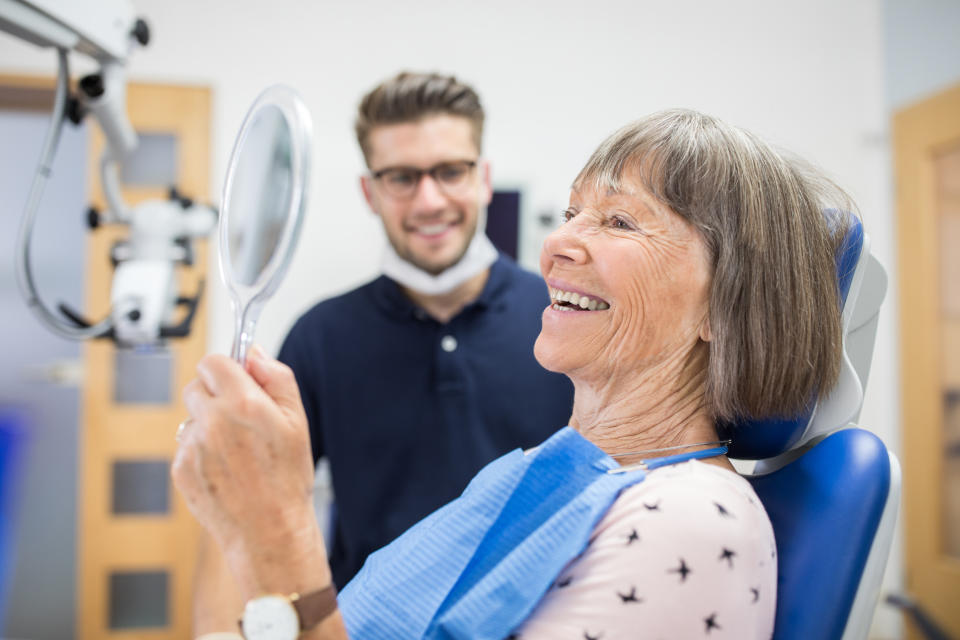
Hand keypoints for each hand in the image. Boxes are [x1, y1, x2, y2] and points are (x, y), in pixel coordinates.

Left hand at [172, 346, 328, 596]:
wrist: (269, 533)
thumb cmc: (287, 479)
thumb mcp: (297, 421)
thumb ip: (277, 378)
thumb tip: (254, 354)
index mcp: (243, 403)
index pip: (213, 362)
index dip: (226, 369)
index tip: (237, 381)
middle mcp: (213, 421)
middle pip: (196, 386)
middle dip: (215, 395)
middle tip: (240, 419)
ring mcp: (192, 446)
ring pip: (191, 418)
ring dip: (207, 425)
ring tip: (236, 452)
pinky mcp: (180, 469)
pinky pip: (186, 446)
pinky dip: (201, 453)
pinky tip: (226, 471)